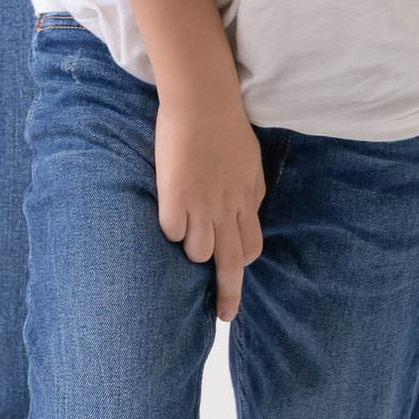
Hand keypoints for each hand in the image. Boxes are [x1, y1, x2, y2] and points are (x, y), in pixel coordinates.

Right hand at [154, 96, 265, 321]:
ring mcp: (201, 205)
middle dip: (226, 295)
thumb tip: (250, 211)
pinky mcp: (175, 198)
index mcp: (247, 200)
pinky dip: (169, 228)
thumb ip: (250, 192)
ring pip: (198, 252)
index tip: (233, 276)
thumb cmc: (228, 127)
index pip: (250, 248)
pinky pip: (171, 231)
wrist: (205, 102)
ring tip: (183, 228)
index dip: (241, 265)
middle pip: (230, 264)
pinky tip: (167, 213)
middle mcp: (227, 209)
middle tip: (222, 316)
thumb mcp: (251, 163)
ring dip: (191, 248)